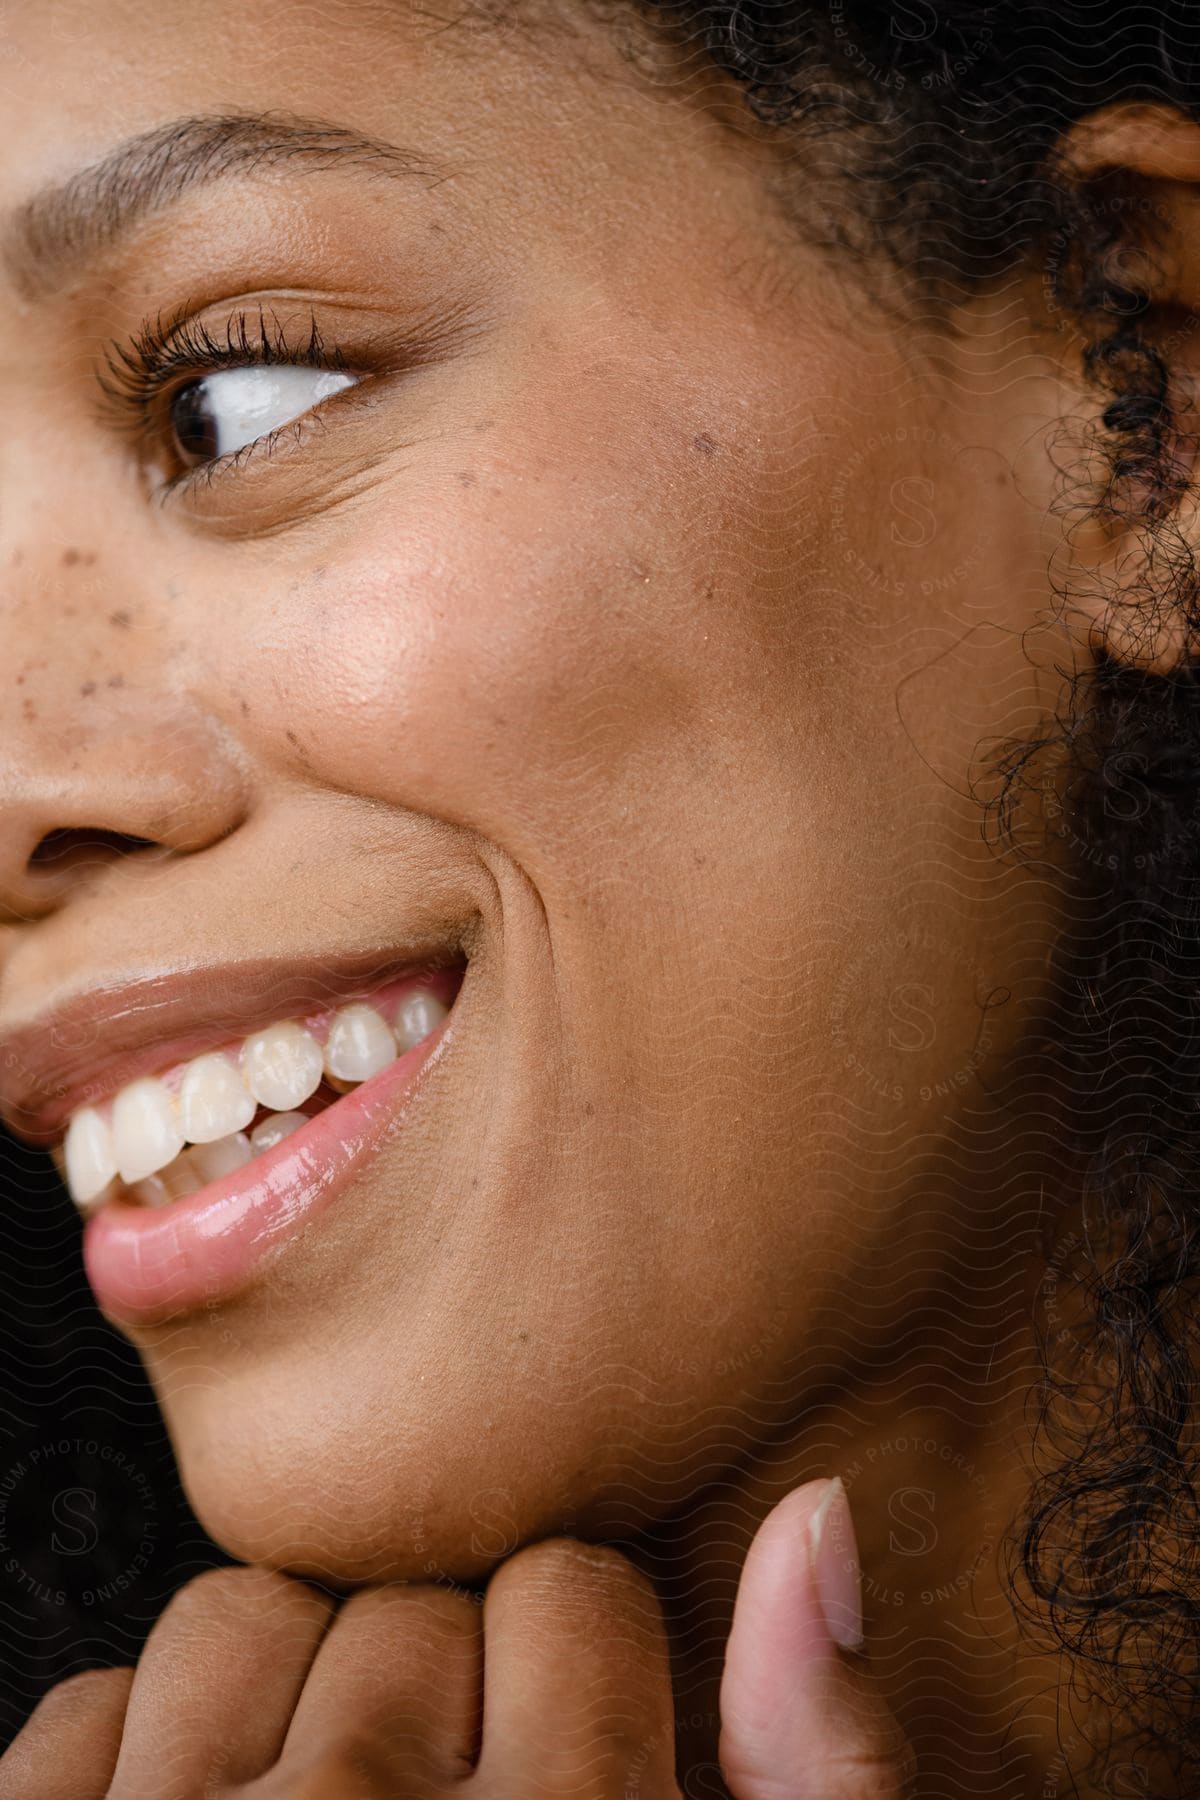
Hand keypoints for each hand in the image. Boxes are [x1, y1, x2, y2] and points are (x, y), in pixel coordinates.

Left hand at [0, 1478, 914, 1797]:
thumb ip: (818, 1762)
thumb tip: (814, 1518)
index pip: (572, 1586)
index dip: (583, 1674)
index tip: (573, 1761)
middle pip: (413, 1602)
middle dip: (442, 1693)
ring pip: (245, 1618)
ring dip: (284, 1707)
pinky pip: (90, 1705)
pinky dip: (140, 1769)